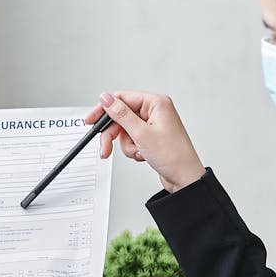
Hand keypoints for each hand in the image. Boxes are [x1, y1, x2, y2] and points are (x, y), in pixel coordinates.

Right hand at [87, 91, 205, 192]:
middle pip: (121, 116)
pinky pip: (132, 140)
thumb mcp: (141, 134)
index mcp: (156, 103)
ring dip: (127, 145)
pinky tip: (142, 155)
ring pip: (125, 131)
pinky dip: (133, 149)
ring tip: (137, 152)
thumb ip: (121, 114)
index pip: (122, 98)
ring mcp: (153, 125)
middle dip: (113, 134)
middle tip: (105, 147)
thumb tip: (106, 98)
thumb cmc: (173, 155)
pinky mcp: (151, 137)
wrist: (184, 178)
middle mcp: (155, 111)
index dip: (104, 109)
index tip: (91, 120)